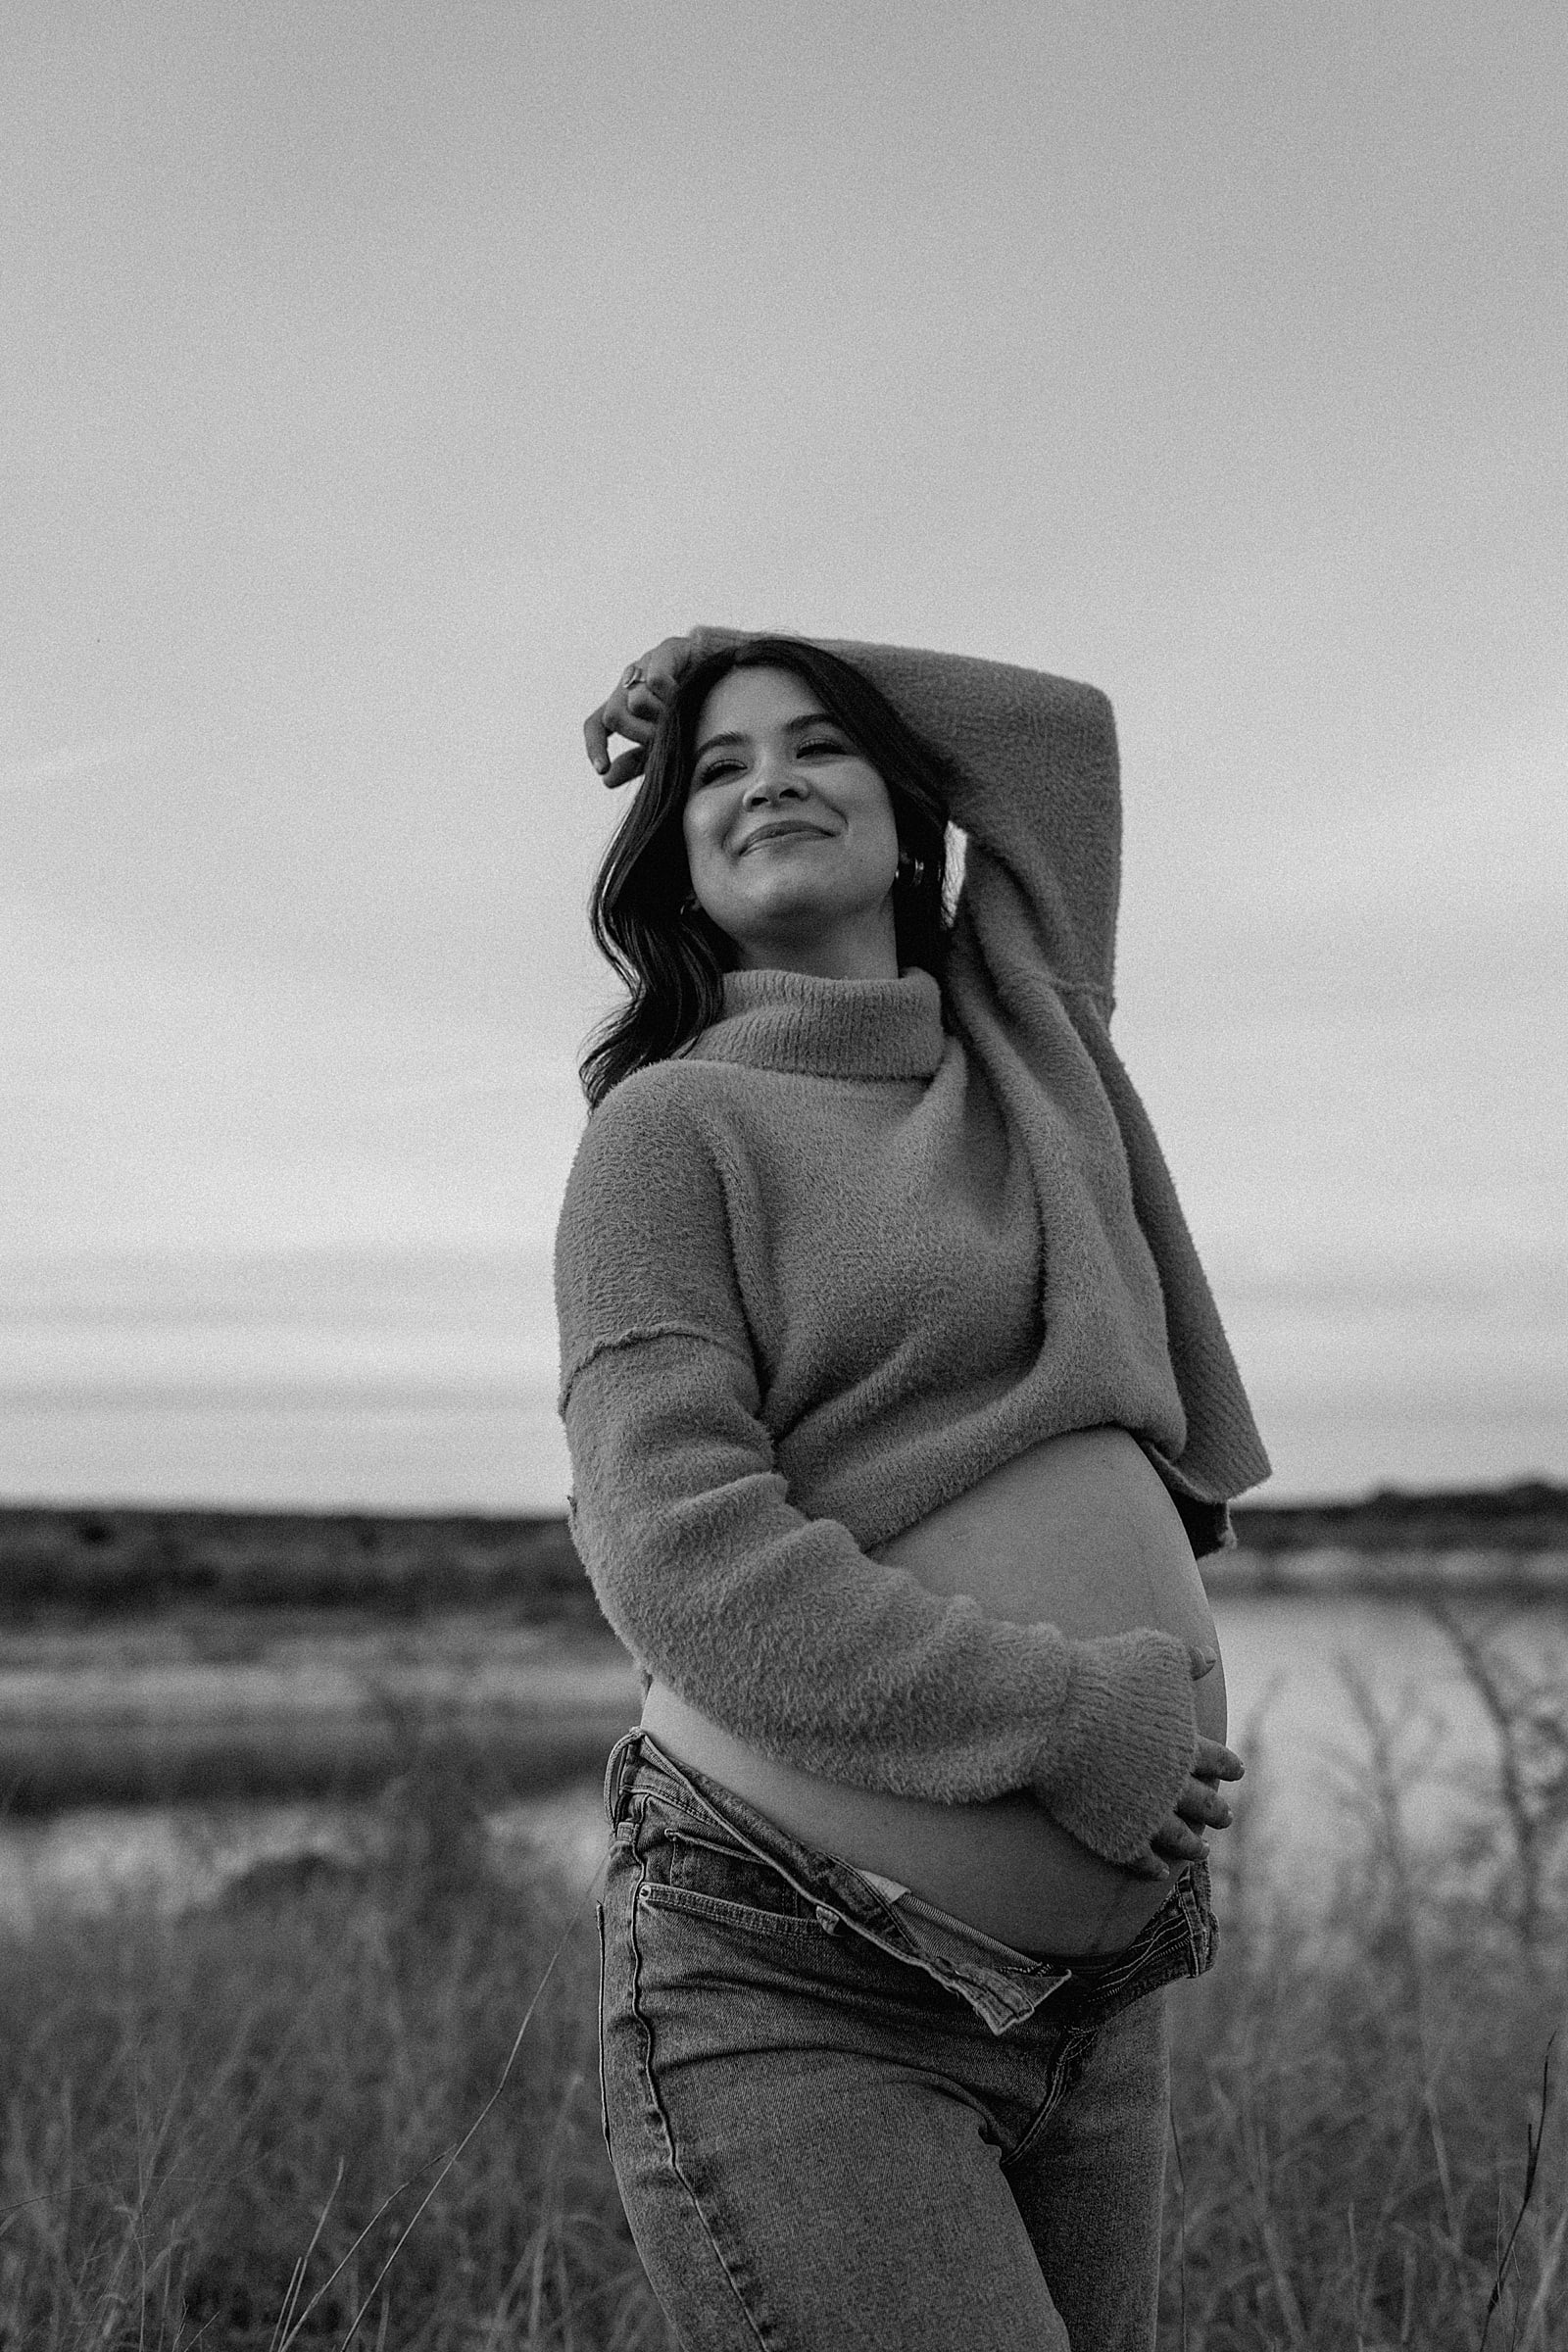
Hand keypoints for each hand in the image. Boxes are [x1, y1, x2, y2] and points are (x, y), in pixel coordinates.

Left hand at [583, 635, 699, 788]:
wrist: (736, 675)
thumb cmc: (700, 711)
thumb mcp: (666, 742)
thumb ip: (637, 761)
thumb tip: (606, 780)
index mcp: (625, 703)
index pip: (596, 723)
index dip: (595, 746)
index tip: (602, 769)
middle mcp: (631, 682)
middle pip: (613, 716)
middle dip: (638, 736)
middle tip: (664, 741)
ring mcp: (647, 664)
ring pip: (635, 702)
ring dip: (660, 719)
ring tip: (681, 720)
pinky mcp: (669, 650)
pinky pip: (655, 677)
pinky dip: (666, 693)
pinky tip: (681, 697)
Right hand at [1124, 1649, 1244, 1881]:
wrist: (1058, 1712)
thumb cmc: (1104, 1676)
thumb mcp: (1152, 1656)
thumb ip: (1184, 1658)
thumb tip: (1210, 1656)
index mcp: (1183, 1745)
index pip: (1214, 1758)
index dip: (1227, 1764)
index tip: (1238, 1771)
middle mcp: (1170, 1784)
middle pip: (1202, 1803)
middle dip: (1216, 1810)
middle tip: (1226, 1818)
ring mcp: (1143, 1811)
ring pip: (1177, 1836)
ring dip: (1191, 1846)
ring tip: (1201, 1853)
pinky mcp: (1114, 1830)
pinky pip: (1139, 1857)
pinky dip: (1151, 1867)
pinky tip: (1158, 1873)